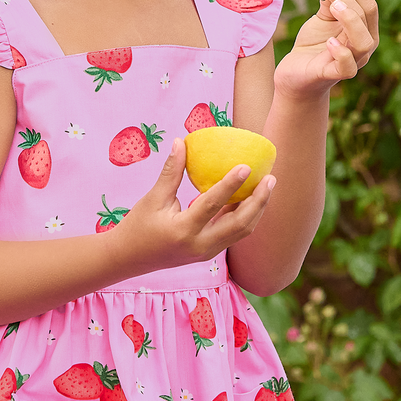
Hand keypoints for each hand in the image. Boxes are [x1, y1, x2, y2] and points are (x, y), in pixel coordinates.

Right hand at [113, 138, 274, 275]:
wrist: (129, 258)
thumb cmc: (138, 225)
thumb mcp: (153, 198)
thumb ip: (171, 171)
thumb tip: (181, 141)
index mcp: (184, 230)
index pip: (213, 204)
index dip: (231, 184)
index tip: (247, 166)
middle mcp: (200, 245)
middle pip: (240, 224)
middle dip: (259, 201)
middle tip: (270, 178)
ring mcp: (207, 252)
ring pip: (241, 232)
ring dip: (256, 210)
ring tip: (266, 187)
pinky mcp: (208, 253)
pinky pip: (233, 234)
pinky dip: (244, 217)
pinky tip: (249, 198)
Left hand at [275, 0, 378, 98]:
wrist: (296, 73)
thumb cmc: (314, 43)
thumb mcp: (323, 18)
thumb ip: (330, 0)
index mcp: (364, 29)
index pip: (369, 5)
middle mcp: (364, 46)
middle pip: (367, 16)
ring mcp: (352, 62)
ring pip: (363, 42)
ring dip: (350, 20)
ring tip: (333, 6)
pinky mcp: (333, 75)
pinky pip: (347, 67)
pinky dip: (341, 52)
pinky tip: (329, 41)